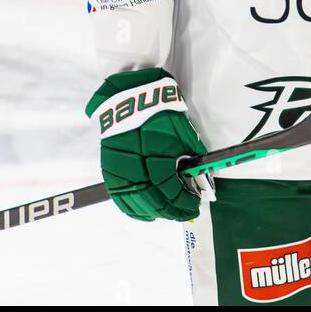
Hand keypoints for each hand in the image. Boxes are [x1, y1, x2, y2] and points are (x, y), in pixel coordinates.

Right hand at [86, 68, 208, 221]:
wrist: (129, 97)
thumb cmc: (159, 113)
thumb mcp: (182, 133)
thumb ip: (191, 158)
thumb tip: (200, 178)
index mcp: (156, 157)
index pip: (171, 192)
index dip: (184, 202)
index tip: (194, 204)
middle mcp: (136, 167)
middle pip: (155, 202)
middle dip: (172, 211)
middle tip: (185, 213)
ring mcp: (120, 170)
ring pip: (137, 203)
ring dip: (154, 213)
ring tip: (167, 214)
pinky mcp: (110, 170)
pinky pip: (120, 198)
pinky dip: (133, 209)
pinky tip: (145, 214)